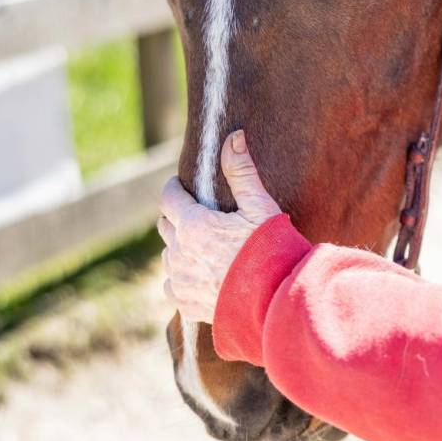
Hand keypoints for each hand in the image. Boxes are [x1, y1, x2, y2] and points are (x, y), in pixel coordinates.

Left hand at [158, 131, 281, 323]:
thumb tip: (233, 136)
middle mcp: (179, 252)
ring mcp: (180, 280)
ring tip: (200, 246)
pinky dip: (181, 277)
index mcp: (194, 225)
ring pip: (169, 255)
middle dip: (177, 216)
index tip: (180, 184)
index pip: (169, 198)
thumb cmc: (272, 251)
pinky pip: (171, 285)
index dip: (173, 188)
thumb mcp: (260, 206)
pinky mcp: (186, 304)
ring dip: (179, 247)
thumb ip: (242, 172)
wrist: (276, 302)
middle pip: (166, 225)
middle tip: (196, 214)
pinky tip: (198, 275)